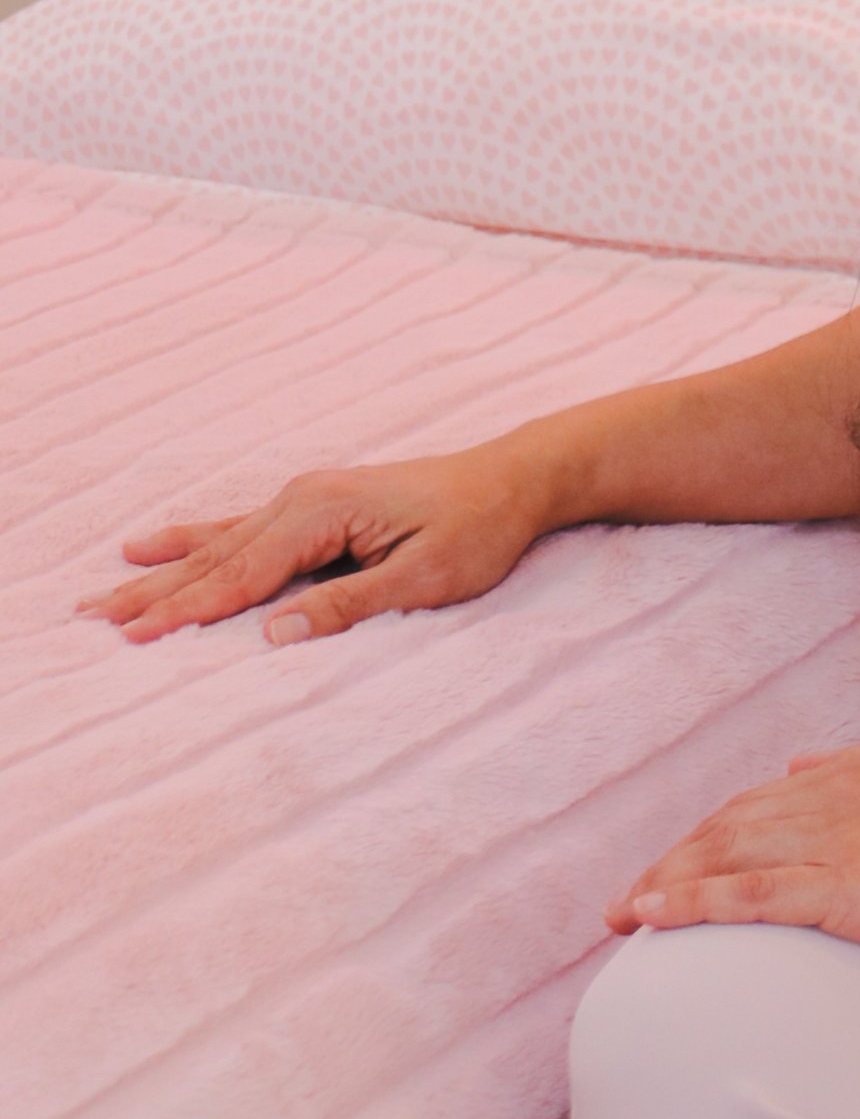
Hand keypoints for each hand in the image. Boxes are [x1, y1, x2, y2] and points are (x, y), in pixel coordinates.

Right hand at [78, 444, 549, 645]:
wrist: (512, 479)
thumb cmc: (478, 529)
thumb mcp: (423, 577)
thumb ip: (348, 605)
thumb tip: (275, 634)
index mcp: (326, 512)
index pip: (244, 574)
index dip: (189, 611)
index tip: (135, 640)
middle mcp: (305, 497)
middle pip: (217, 557)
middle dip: (153, 591)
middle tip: (88, 617)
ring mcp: (307, 496)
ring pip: (220, 543)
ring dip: (161, 569)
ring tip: (102, 588)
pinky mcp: (316, 504)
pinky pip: (241, 527)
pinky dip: (194, 540)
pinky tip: (155, 542)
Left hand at [606, 746, 859, 972]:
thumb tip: (811, 767)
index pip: (765, 799)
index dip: (715, 833)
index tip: (681, 862)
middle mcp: (840, 791)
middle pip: (730, 826)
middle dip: (674, 860)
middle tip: (627, 899)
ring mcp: (840, 837)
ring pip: (726, 855)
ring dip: (665, 883)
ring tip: (621, 914)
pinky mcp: (847, 888)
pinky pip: (747, 895)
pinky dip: (688, 903)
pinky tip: (649, 918)